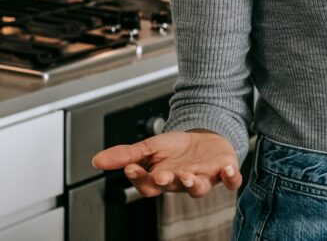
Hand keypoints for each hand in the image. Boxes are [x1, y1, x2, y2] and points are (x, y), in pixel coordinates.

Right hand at [91, 130, 241, 197]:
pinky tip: (227, 168)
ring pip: (199, 188)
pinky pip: (230, 180)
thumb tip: (96, 161)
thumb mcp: (149, 146)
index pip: (147, 184)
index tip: (131, 168)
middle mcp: (183, 181)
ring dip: (194, 184)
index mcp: (163, 178)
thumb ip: (126, 155)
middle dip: (167, 181)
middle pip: (173, 187)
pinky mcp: (225, 171)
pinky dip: (231, 176)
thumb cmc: (177, 147)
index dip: (139, 178)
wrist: (206, 137)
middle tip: (161, 175)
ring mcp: (205, 178)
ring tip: (189, 177)